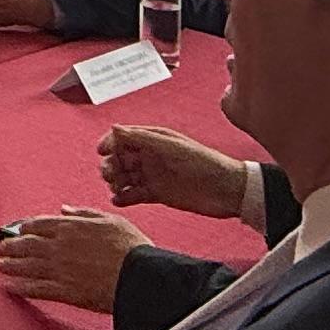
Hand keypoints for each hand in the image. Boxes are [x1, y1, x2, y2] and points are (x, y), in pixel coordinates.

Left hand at [0, 207, 143, 314]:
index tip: (19, 231)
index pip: (39, 224)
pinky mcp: (64, 291)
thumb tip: (64, 209)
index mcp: (71, 227)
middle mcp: (59, 246)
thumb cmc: (132, 248)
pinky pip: (35, 288)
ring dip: (10, 265)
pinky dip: (20, 287)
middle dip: (12, 246)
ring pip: (26, 266)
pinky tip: (10, 287)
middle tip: (3, 249)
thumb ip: (84, 213)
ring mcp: (59, 269)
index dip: (25, 228)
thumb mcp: (111, 220)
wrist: (140, 277)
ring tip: (1, 266)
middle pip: (27, 244)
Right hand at [99, 123, 256, 221]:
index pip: (124, 138)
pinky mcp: (157, 194)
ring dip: (115, 182)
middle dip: (111, 164)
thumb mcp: (171, 148)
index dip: (110, 143)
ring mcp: (153, 176)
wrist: (227, 190)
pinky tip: (119, 201)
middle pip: (120, 158)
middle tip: (111, 175)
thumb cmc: (204, 163)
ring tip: (117, 188)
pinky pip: (133, 195)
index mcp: (154, 140)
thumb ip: (142, 138)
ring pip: (124, 177)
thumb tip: (114, 127)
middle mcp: (151, 156)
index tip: (101, 152)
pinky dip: (123, 198)